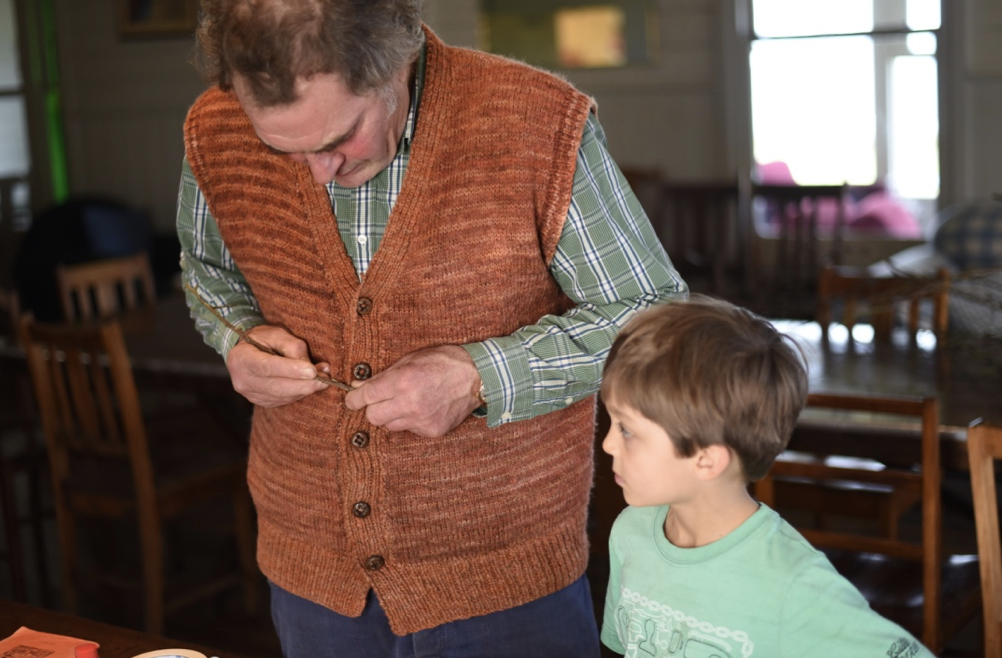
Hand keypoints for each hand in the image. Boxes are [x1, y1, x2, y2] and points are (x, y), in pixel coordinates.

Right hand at [226, 324, 330, 406]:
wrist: (246, 352)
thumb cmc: (263, 339)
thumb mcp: (276, 333)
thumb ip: (292, 347)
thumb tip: (312, 368)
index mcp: (242, 358)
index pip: (267, 366)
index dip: (291, 370)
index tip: (312, 371)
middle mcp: (243, 380)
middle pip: (276, 387)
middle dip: (304, 385)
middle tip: (325, 380)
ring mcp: (251, 394)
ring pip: (282, 396)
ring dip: (305, 389)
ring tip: (323, 379)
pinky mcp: (261, 402)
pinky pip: (284, 401)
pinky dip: (299, 393)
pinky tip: (310, 385)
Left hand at [344, 345, 481, 436]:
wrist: (476, 376)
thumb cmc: (443, 362)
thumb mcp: (410, 359)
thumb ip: (383, 375)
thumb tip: (359, 386)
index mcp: (402, 381)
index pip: (366, 397)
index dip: (354, 399)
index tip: (351, 400)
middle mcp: (409, 403)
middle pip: (373, 417)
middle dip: (374, 408)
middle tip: (382, 400)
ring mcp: (421, 420)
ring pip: (390, 426)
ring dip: (393, 415)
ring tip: (408, 401)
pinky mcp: (432, 431)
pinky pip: (410, 429)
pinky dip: (412, 420)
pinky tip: (425, 407)